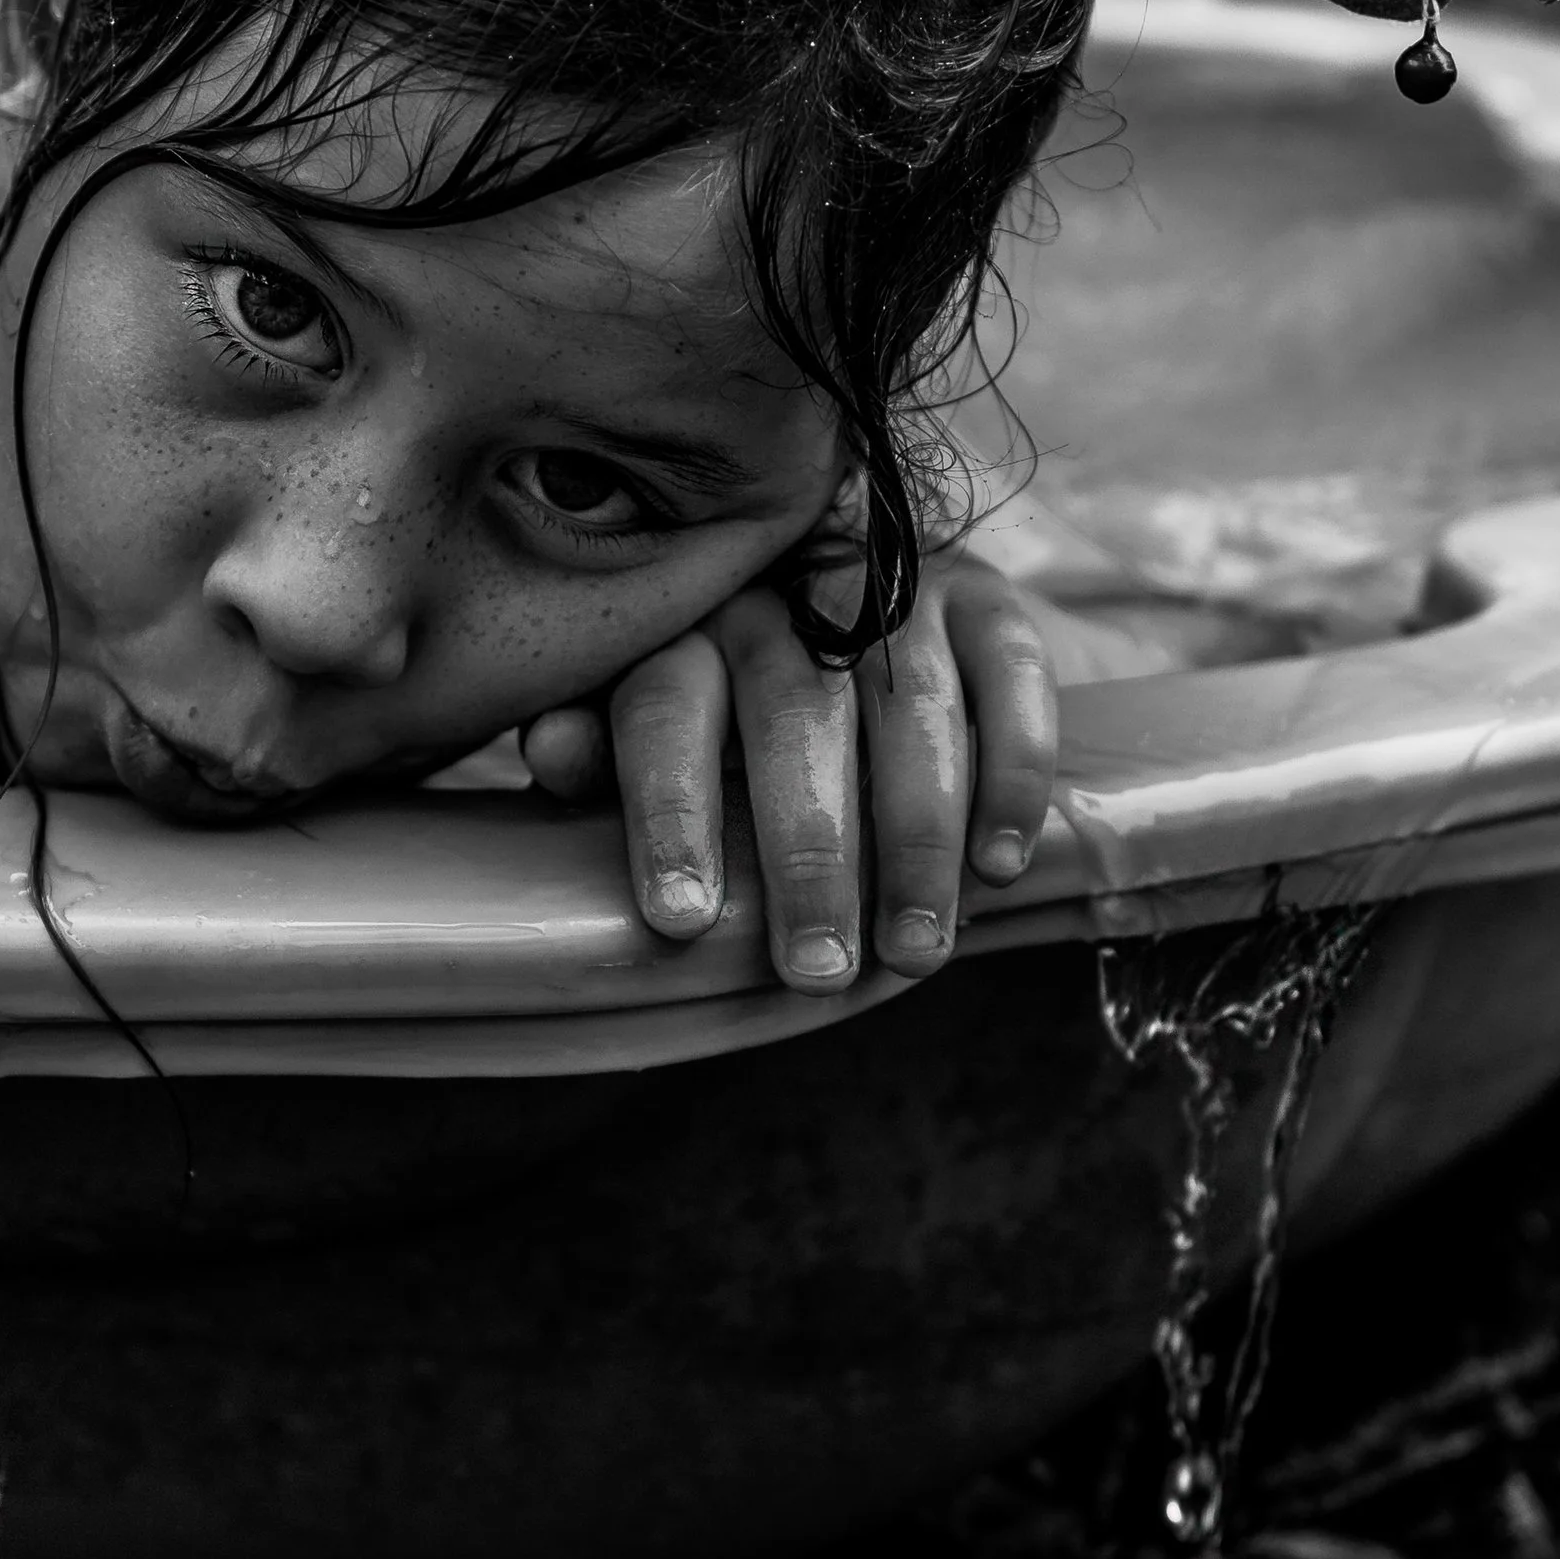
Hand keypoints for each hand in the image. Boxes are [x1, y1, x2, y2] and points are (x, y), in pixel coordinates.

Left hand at [518, 556, 1057, 993]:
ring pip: (908, 705)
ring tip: (912, 950)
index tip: (680, 921)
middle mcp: (789, 595)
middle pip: (792, 713)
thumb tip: (549, 748)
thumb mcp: (676, 742)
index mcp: (692, 631)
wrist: (903, 648)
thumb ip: (613, 754)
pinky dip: (1010, 775)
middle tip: (815, 968)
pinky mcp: (988, 602)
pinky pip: (1009, 678)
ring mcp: (896, 590)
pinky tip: (999, 865)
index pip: (666, 705)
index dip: (669, 812)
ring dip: (914, 837)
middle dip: (806, 852)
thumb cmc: (754, 725)